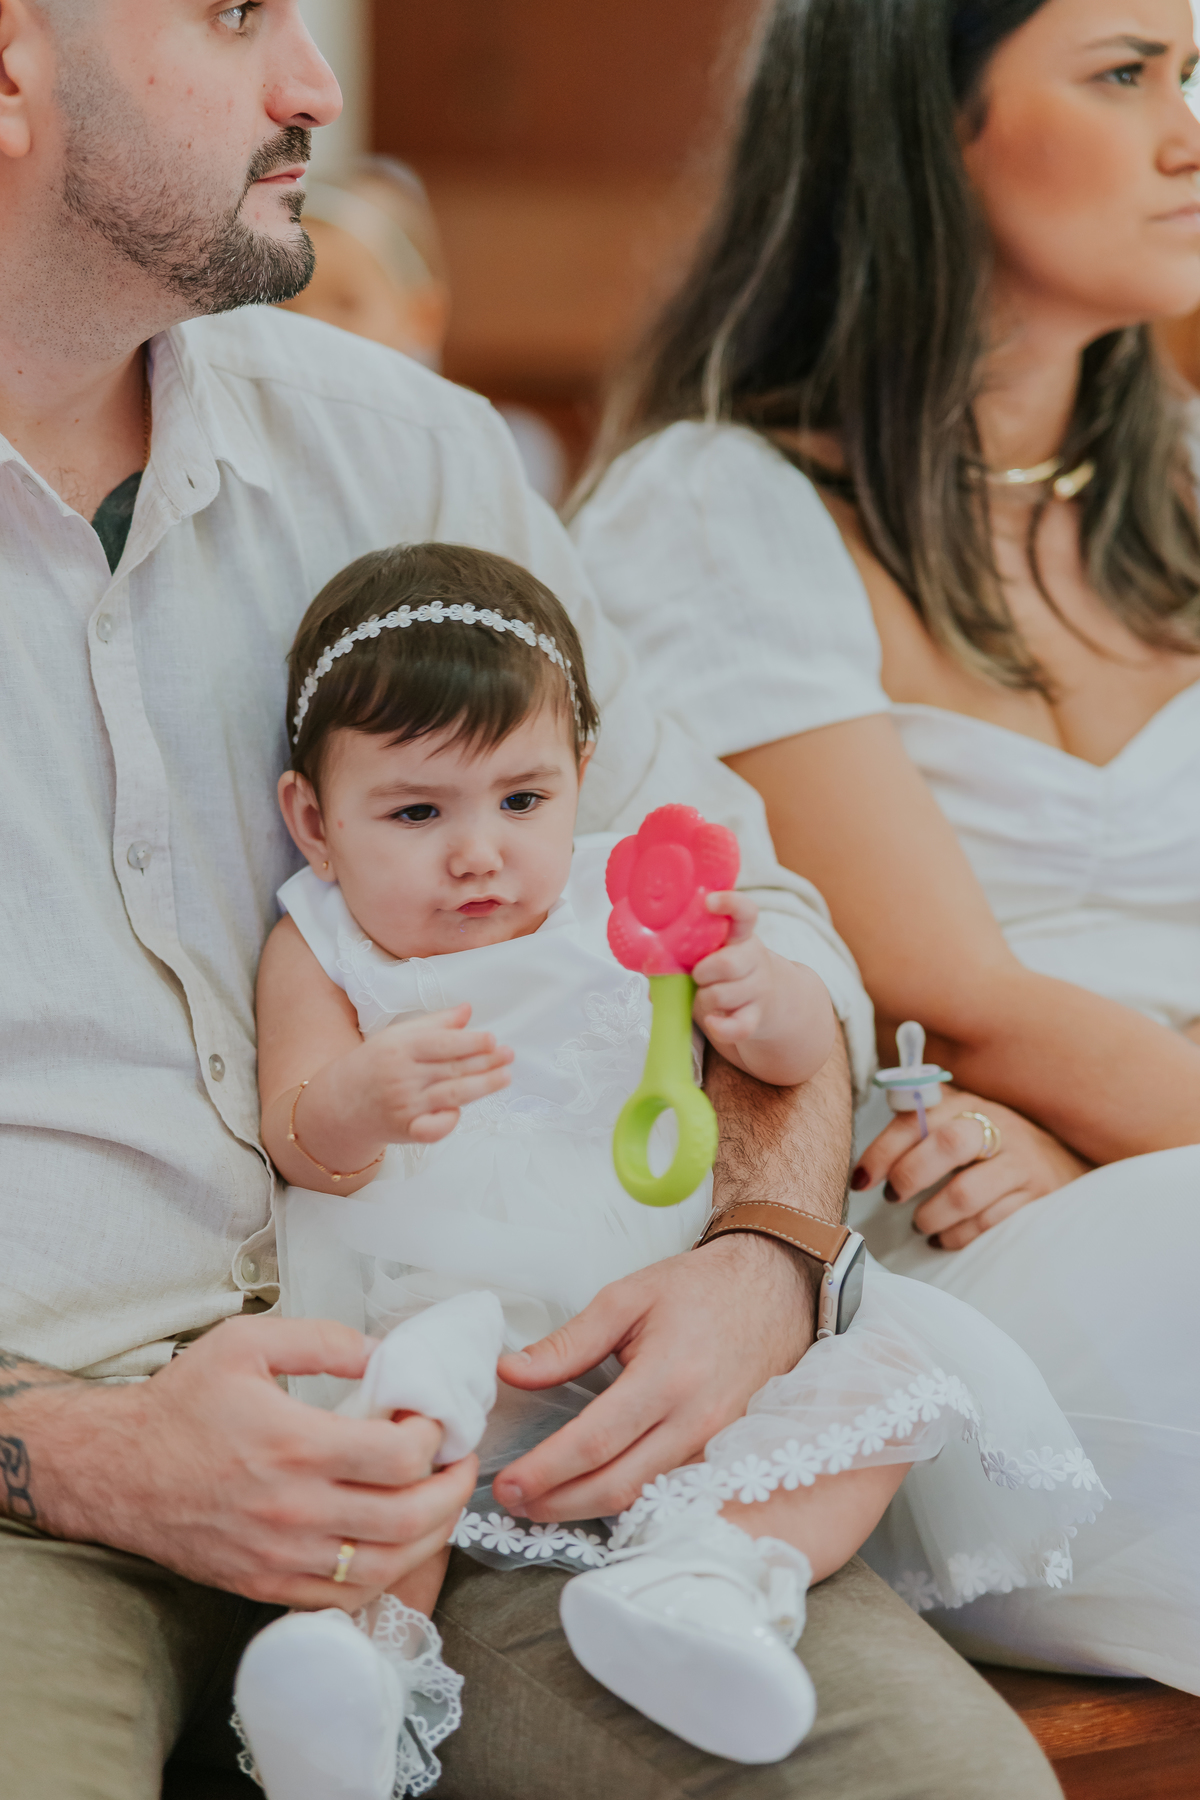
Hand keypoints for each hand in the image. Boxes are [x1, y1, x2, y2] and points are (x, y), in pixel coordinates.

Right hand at [28, 1316, 477, 1608]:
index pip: (401, 1456)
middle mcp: (294, 1510)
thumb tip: (382, 1354)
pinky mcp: (267, 1585)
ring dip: (431, 1535)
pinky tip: (396, 1543)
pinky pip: (346, 1597)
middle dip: (453, 1490)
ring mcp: (281, 1556)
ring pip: (386, 1565)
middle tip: (461, 1463)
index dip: (436, 1437)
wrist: (118, 1470)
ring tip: (441, 1502)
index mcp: (295, 1445)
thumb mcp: (247, 1342)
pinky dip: (386, 1574)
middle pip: (408, 1518)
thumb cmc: (183, 1404)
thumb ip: (322, 1340)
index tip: (437, 1420)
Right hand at [329, 1003, 513, 1148]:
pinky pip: (435, 1128)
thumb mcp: (398, 1036)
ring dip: (482, 1086)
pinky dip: (450, 1120)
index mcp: (399, 1048)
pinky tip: (463, 1109)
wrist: (340, 1103)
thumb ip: (435, 1023)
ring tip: (505, 1076)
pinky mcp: (407, 1131)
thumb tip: (468, 1010)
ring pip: (451, 1096)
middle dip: (485, 1063)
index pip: (442, 1044)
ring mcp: (404, 1106)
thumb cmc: (375, 1064)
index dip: (470, 1042)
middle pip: (452, 1070)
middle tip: (509, 1055)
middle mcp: (401, 1077)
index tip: (493, 1039)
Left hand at [491, 1233, 814, 1521]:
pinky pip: (667, 1490)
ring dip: (586, 1509)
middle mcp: (695, 1422)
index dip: (546, 1470)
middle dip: (557, 1503)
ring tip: (540, 1502)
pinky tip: (591, 1494)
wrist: (775, 1290)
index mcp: (666, 1378)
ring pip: (642, 1497)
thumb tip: (511, 1372)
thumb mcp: (626, 1297)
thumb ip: (568, 1343)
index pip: (595, 1442)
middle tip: (512, 1501)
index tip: (506, 1483)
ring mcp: (714, 1444)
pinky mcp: (722, 1453)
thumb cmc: (698, 1289)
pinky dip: (625, 1499)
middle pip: (616, 1486)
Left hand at [691, 892, 772, 1046]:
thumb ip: (682, 952)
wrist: (764, 1000)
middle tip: (697, 975)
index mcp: (738, 935)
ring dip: (705, 999)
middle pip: (729, 963)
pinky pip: (740, 1026)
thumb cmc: (724, 972)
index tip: (708, 901)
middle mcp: (752, 958)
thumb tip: (651, 965)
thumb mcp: (709, 954)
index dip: (729, 903)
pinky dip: (721, 1027)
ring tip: (704, 996)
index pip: (745, 912)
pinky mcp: (757, 1016)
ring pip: (725, 994)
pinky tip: (711, 1021)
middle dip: (703, 972)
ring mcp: (758, 988)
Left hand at [854, 1087, 1090, 1250]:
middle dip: (909, 1176)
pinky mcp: (1036, 1195)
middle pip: (946, 1145)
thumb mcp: (956, 1119)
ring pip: (966, 1193)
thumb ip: (917, 1125)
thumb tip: (865, 1161)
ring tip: (919, 1223)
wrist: (1059, 1156)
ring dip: (931, 1215)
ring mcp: (1019, 1162)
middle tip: (893, 1196)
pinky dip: (957, 1236)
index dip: (883, 1150)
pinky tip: (943, 1237)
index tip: (861, 1179)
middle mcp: (996, 1126)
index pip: (917, 1118)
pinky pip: (989, 1222)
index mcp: (965, 1103)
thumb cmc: (987, 1142)